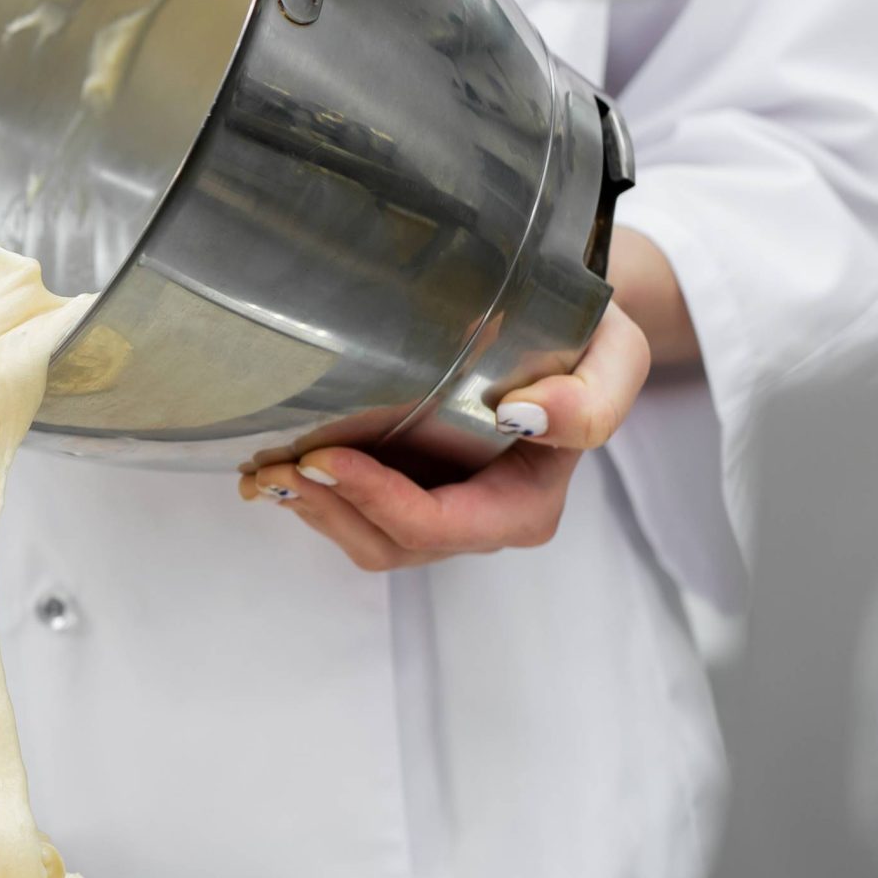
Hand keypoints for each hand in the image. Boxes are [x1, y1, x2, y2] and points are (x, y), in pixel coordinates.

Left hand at [239, 303, 652, 569]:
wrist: (570, 335)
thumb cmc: (591, 348)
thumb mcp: (615, 361)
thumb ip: (588, 400)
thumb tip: (525, 416)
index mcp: (525, 506)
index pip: (439, 525)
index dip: (375, 499)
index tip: (324, 456)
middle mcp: (480, 523)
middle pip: (390, 543)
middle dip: (327, 509)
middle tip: (276, 463)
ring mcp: (440, 514)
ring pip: (362, 537)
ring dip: (309, 508)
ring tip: (262, 468)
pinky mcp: (409, 492)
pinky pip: (352, 515)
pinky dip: (310, 496)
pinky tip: (272, 468)